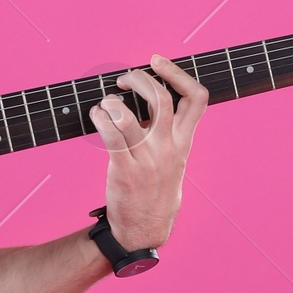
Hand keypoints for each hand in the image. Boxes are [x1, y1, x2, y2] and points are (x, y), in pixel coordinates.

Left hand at [88, 54, 206, 249]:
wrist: (145, 230)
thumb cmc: (156, 192)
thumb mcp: (175, 162)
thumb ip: (172, 135)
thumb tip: (156, 104)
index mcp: (184, 143)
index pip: (197, 98)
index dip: (178, 73)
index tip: (158, 62)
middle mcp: (168, 148)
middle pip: (161, 98)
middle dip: (139, 78)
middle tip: (124, 80)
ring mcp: (146, 159)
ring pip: (128, 116)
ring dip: (112, 102)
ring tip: (105, 103)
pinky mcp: (124, 171)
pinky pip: (110, 135)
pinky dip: (100, 118)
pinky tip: (96, 116)